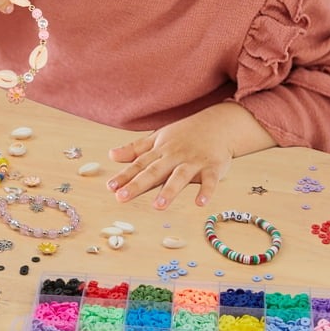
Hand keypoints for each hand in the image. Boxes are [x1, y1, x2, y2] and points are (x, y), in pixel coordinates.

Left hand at [106, 103, 272, 209]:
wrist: (219, 124)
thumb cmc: (184, 134)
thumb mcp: (157, 138)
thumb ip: (135, 149)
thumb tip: (111, 155)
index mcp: (160, 150)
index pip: (139, 164)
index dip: (124, 175)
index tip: (110, 187)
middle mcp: (175, 156)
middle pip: (154, 171)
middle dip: (138, 184)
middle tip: (121, 197)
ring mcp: (194, 161)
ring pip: (180, 177)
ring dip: (169, 191)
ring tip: (158, 206)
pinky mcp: (213, 167)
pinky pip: (210, 181)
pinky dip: (206, 191)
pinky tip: (200, 203)